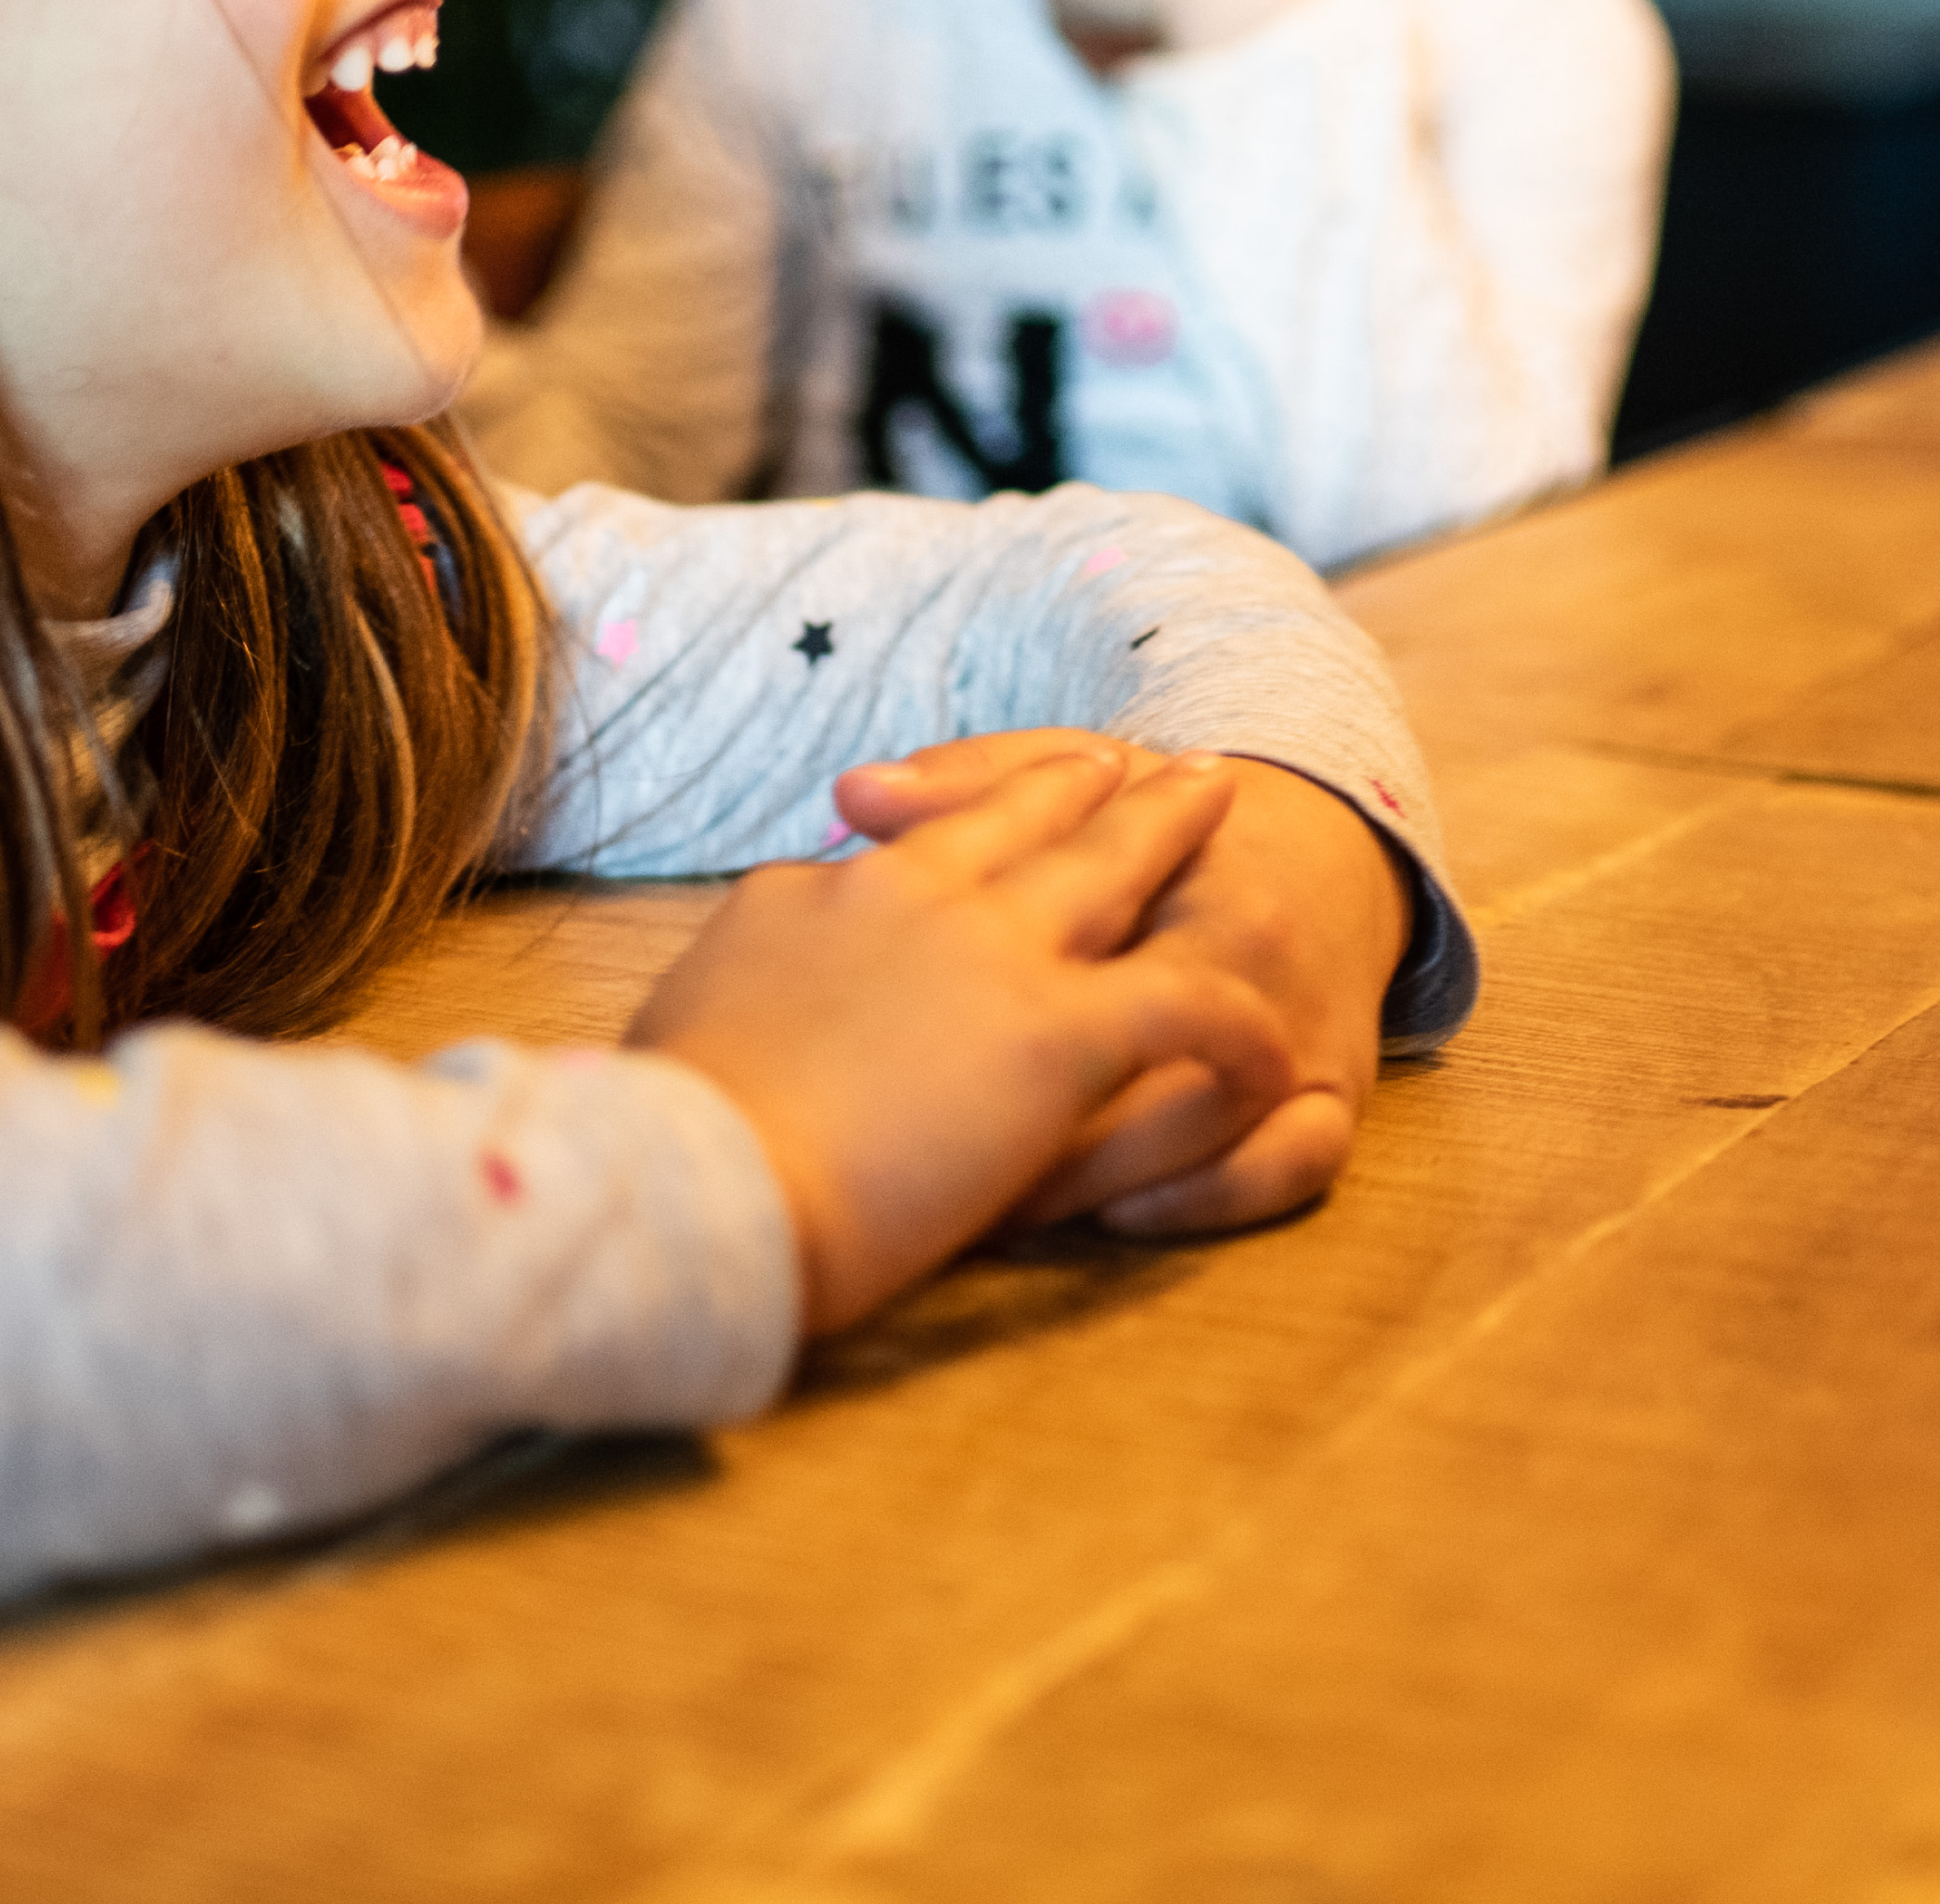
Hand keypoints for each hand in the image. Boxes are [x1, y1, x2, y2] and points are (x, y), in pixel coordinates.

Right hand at [627, 743, 1299, 1335]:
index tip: (1026, 787)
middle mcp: (917, 894)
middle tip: (1148, 759)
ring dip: (1177, 834)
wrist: (693, 1181)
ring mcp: (993, 953)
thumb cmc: (669, 1129)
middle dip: (1091, 782)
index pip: (923, 832)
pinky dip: (1235, 1024)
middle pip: (1028, 813)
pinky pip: (1187, 1005)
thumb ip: (764, 957)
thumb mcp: (695, 1008)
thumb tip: (787, 921)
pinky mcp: (1057, 1033)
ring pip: (1118, 865)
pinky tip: (1270, 1044)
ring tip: (1230, 810)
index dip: (983, 800)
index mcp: (825, 894)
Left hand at [833, 733, 1408, 1238]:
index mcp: (1169, 858)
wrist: (1327, 847)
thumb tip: (850, 796)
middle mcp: (1242, 939)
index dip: (951, 1009)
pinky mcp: (1340, 1093)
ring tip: (1000, 1209)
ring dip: (1093, 1176)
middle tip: (908, 1175)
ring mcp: (1298, 1019)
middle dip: (1008, 1125)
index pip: (1060, 939)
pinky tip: (1125, 1214)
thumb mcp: (1068, 777)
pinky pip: (1295, 1166)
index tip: (866, 1061)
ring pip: (1199, 1122)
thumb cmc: (1158, 827)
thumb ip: (963, 786)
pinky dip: (1209, 1199)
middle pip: (1123, 1051)